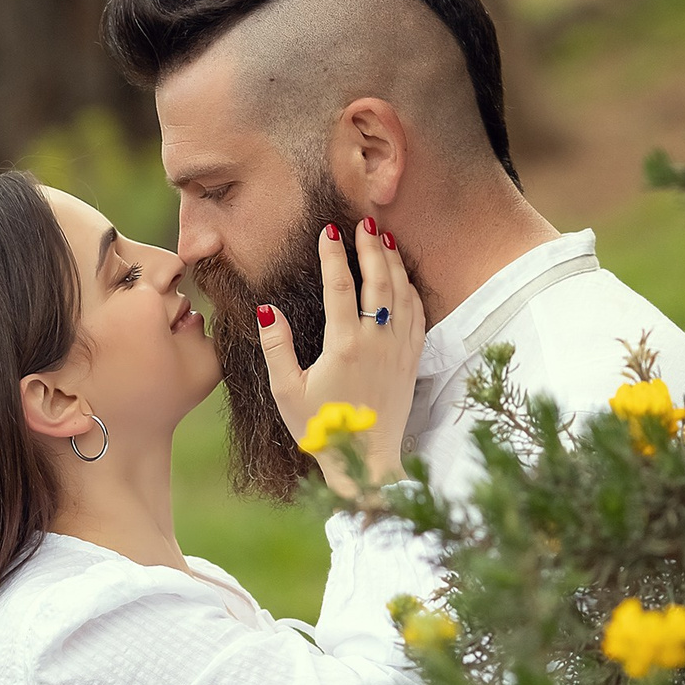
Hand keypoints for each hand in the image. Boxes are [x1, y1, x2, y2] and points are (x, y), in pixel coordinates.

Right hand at [258, 218, 424, 497]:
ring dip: (393, 263)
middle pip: (378, 281)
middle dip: (371, 247)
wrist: (366, 463)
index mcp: (343, 345)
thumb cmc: (321, 430)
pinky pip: (417, 315)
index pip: (340, 286)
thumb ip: (277, 346)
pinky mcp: (412, 361)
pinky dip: (411, 290)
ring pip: (402, 293)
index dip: (333, 255)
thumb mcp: (286, 391)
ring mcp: (398, 350)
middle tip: (364, 222)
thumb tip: (267, 307)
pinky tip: (402, 278)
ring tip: (385, 238)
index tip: (329, 230)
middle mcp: (376, 342)